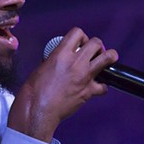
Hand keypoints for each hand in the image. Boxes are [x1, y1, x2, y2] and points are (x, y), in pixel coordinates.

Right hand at [7, 27, 117, 141]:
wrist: (37, 110)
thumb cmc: (34, 91)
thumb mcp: (42, 67)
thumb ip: (55, 60)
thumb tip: (61, 59)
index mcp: (61, 54)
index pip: (78, 33)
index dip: (81, 37)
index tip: (80, 43)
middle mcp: (75, 63)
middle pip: (96, 43)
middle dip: (96, 46)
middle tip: (93, 52)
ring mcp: (84, 77)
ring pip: (108, 58)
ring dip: (109, 57)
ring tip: (106, 60)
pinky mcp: (88, 92)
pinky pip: (104, 86)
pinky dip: (102, 86)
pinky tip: (96, 86)